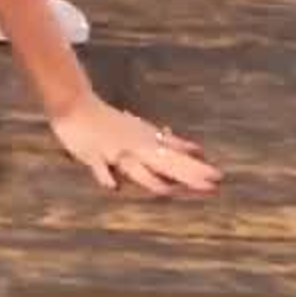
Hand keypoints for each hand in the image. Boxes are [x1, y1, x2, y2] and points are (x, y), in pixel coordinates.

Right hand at [47, 98, 220, 194]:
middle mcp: (135, 147)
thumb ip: (170, 142)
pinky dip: (106, 176)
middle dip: (186, 175)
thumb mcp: (144, 129)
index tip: (220, 179)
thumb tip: (197, 150)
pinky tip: (113, 186)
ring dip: (152, 180)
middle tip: (210, 186)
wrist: (75, 105)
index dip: (197, 169)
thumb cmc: (111, 121)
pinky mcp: (92, 154)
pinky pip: (100, 167)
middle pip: (164, 164)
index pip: (177, 158)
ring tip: (170, 191)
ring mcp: (114, 151)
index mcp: (148, 142)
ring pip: (136, 168)